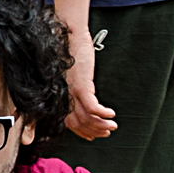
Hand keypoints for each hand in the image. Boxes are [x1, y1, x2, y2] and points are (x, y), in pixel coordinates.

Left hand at [64, 23, 118, 139]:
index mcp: (61, 97)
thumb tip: (82, 98)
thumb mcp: (69, 75)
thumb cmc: (70, 53)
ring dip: (101, 125)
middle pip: (79, 124)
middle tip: (106, 133)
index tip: (93, 136)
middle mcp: (65, 98)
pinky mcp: (82, 86)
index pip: (70, 123)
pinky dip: (103, 114)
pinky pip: (93, 108)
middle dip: (94, 132)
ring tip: (112, 126)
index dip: (82, 132)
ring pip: (87, 119)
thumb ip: (73, 89)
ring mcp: (73, 93)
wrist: (69, 36)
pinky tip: (111, 114)